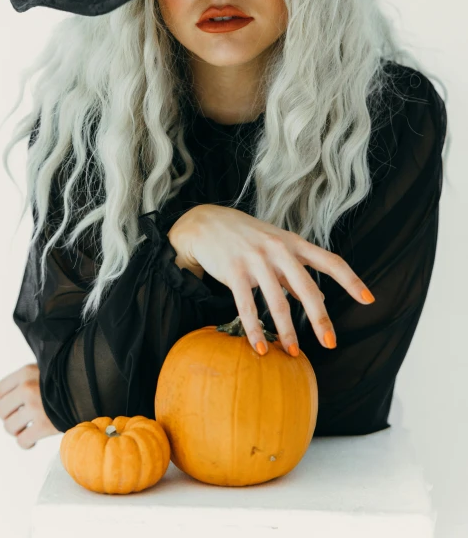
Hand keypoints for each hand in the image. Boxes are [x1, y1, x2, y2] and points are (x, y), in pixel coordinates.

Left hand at [0, 363, 61, 448]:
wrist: (92, 387)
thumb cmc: (69, 379)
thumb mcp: (47, 370)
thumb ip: (29, 379)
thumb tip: (12, 395)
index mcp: (26, 372)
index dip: (3, 402)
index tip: (13, 406)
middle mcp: (27, 387)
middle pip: (0, 411)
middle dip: (9, 418)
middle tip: (21, 420)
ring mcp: (35, 407)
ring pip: (9, 427)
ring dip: (17, 432)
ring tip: (28, 429)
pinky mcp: (44, 424)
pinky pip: (22, 441)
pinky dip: (26, 444)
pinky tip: (33, 441)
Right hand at [169, 204, 374, 355]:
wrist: (206, 222)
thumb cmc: (246, 236)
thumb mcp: (276, 247)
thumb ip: (297, 272)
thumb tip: (321, 298)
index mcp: (293, 243)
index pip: (330, 261)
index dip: (351, 280)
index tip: (369, 300)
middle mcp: (278, 249)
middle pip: (307, 288)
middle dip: (320, 318)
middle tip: (331, 343)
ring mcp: (256, 260)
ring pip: (277, 301)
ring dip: (287, 331)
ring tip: (294, 352)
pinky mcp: (234, 271)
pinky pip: (247, 306)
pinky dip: (256, 330)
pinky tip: (261, 348)